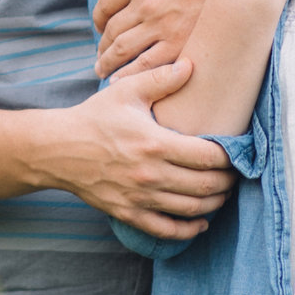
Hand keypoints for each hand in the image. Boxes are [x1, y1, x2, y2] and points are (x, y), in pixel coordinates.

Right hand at [47, 59, 233, 239]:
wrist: (58, 149)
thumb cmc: (95, 117)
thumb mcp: (126, 90)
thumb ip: (161, 78)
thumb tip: (191, 64)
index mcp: (155, 143)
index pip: (209, 156)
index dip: (230, 157)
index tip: (237, 152)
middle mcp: (150, 174)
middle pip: (206, 185)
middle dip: (228, 181)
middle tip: (235, 174)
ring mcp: (140, 198)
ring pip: (192, 209)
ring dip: (215, 203)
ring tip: (222, 193)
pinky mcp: (129, 213)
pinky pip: (167, 230)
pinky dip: (190, 230)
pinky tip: (201, 221)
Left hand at [94, 0, 219, 78]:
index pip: (105, 3)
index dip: (98, 17)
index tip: (99, 25)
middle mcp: (146, 5)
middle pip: (112, 31)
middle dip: (102, 45)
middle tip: (100, 55)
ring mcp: (162, 27)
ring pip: (123, 51)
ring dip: (109, 63)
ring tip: (104, 71)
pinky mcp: (180, 45)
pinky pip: (147, 65)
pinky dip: (129, 75)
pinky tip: (122, 81)